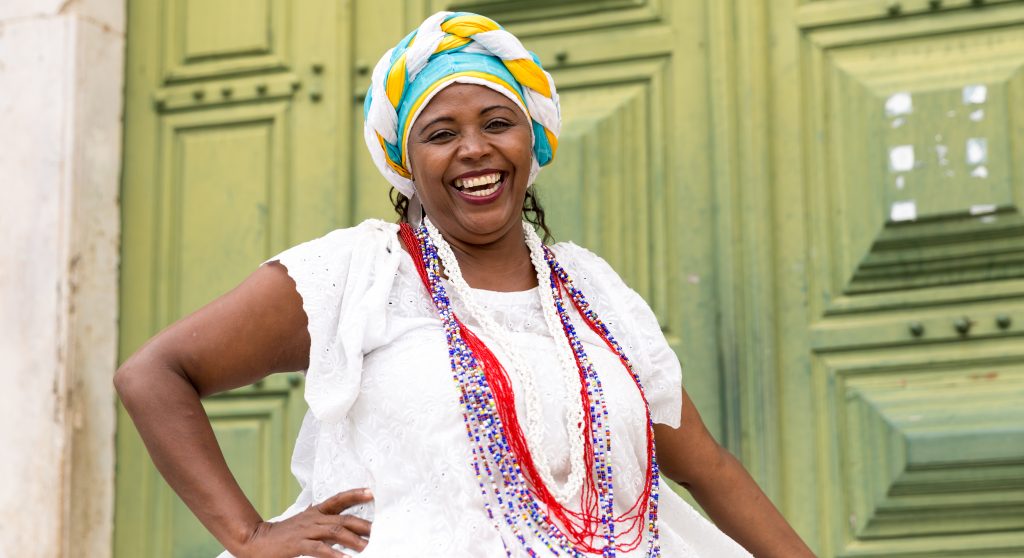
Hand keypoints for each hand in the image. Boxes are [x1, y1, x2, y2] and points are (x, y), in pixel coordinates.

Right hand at [235, 488, 373, 557]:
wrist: (256, 541)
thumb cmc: (285, 535)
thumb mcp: (307, 524)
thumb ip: (325, 524)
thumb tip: (347, 531)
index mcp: (316, 512)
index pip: (339, 499)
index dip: (355, 494)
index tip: (372, 492)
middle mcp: (314, 518)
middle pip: (343, 518)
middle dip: (363, 524)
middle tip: (381, 530)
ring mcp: (306, 530)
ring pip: (335, 532)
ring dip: (354, 540)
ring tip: (369, 547)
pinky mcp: (298, 544)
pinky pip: (319, 549)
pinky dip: (334, 554)